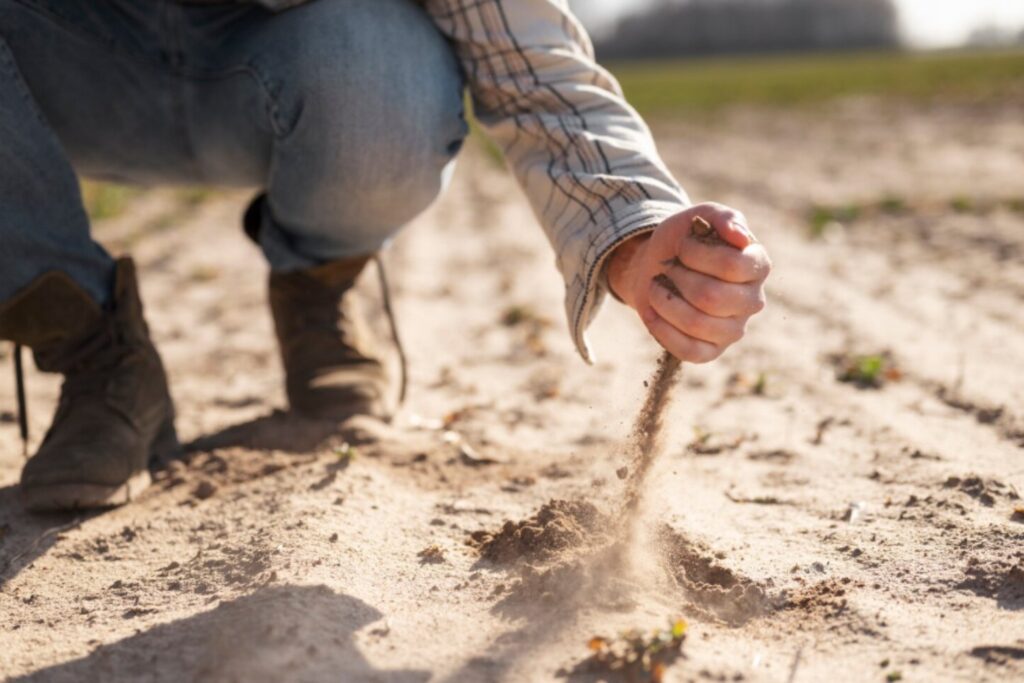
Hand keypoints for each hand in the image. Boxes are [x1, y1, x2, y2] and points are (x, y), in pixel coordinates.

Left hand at [606, 203, 770, 362]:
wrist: (655, 266)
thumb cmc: (682, 241)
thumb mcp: (699, 217)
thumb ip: (723, 217)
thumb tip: (741, 237)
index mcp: (758, 265)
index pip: (731, 266)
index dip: (696, 254)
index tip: (682, 245)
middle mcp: (753, 300)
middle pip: (711, 297)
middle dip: (677, 278)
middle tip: (668, 268)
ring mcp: (734, 329)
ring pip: (697, 324)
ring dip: (665, 302)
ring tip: (656, 287)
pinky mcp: (712, 351)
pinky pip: (689, 351)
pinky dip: (662, 330)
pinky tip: (652, 312)